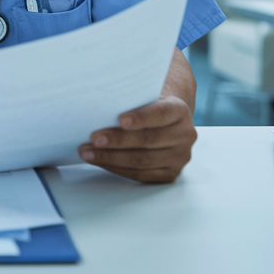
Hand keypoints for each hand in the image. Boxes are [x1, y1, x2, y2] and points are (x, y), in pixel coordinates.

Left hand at [77, 96, 196, 183]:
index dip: (141, 118)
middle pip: (148, 140)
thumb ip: (130, 101)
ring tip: (87, 152)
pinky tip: (100, 161)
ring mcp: (180, 157)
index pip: (160, 114)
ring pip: (142, 160)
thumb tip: (97, 107)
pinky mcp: (170, 174)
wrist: (165, 123)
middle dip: (118, 140)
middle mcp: (185, 135)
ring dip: (111, 157)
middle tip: (94, 138)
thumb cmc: (147, 107)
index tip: (120, 119)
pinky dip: (117, 168)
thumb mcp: (144, 98)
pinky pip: (140, 174)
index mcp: (179, 110)